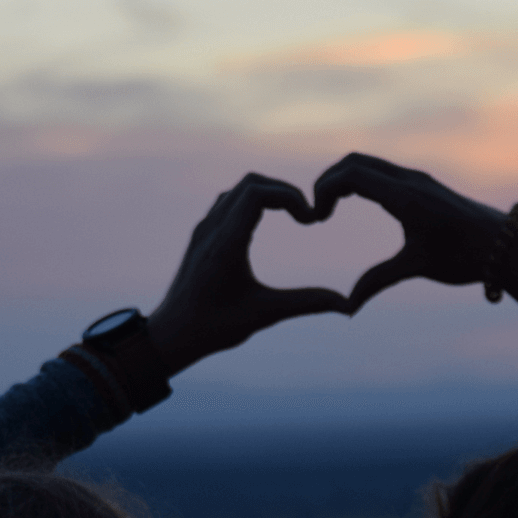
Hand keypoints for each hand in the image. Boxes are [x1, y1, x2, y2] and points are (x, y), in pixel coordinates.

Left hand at [147, 173, 351, 374]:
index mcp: (226, 244)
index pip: (257, 193)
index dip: (289, 195)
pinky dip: (252, 202)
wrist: (170, 335)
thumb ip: (307, 304)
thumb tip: (347, 305)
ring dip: (267, 194)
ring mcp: (204, 229)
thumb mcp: (265, 315)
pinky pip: (228, 202)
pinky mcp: (201, 235)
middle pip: (250, 182)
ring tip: (291, 215)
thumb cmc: (214, 327)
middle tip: (304, 214)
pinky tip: (267, 224)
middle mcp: (212, 229)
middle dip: (283, 191)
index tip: (309, 219)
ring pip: (238, 189)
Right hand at [313, 152, 510, 310]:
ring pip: (369, 164)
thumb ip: (377, 282)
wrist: (506, 245)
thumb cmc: (465, 257)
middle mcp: (410, 180)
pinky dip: (361, 180)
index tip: (316, 219)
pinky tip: (358, 204)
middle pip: (354, 161)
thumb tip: (347, 308)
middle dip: (328, 181)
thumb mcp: (417, 267)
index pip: (351, 174)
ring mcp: (418, 179)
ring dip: (344, 180)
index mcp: (405, 195)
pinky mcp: (425, 185)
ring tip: (330, 209)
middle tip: (317, 212)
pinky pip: (383, 171)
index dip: (324, 190)